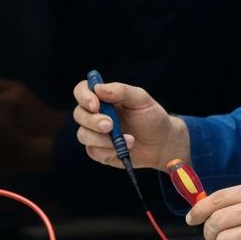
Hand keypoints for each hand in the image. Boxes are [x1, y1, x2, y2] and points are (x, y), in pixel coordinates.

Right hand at [72, 78, 188, 170]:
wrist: (162, 143)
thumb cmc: (151, 117)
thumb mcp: (141, 99)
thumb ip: (121, 91)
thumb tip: (98, 88)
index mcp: (103, 98)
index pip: (81, 91)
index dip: (84, 96)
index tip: (96, 104)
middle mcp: (96, 114)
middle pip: (78, 114)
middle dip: (93, 121)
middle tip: (110, 125)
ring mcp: (96, 134)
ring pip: (83, 135)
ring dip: (103, 139)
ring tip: (129, 140)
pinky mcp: (99, 151)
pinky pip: (93, 151)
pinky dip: (108, 151)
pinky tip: (125, 149)